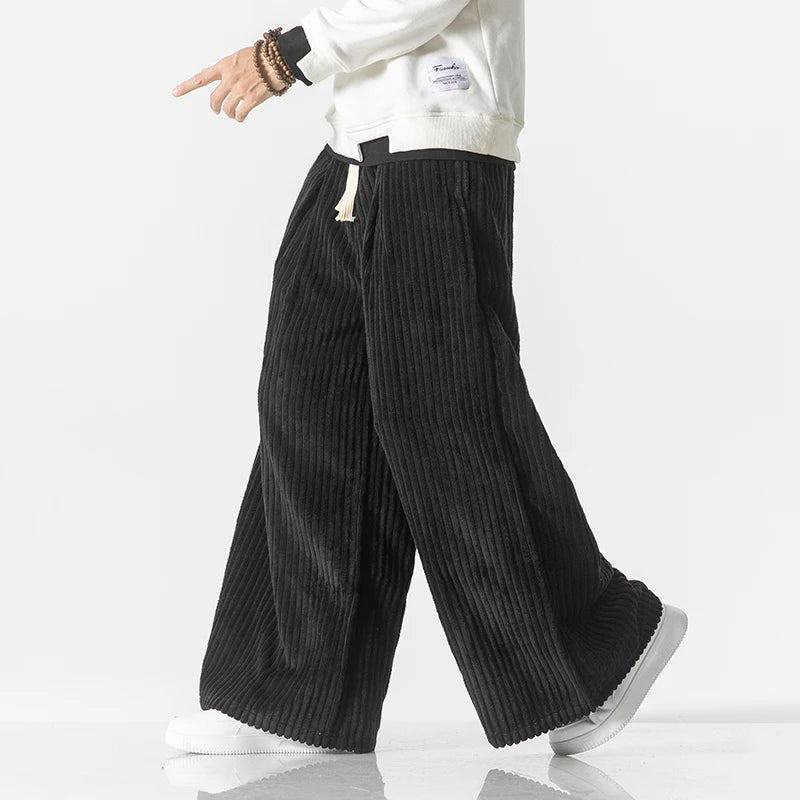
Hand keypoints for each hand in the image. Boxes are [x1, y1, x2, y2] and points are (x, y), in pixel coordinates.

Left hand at [172, 45, 286, 121]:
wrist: (277, 61)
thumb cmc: (261, 58)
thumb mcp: (237, 57)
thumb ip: (224, 67)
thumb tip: (207, 72)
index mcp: (224, 66)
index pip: (201, 77)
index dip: (187, 86)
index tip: (175, 92)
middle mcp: (229, 78)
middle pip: (214, 99)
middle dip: (214, 107)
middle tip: (216, 111)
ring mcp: (240, 90)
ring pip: (226, 109)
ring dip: (229, 113)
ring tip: (234, 114)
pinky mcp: (251, 99)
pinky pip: (240, 114)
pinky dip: (239, 118)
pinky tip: (241, 117)